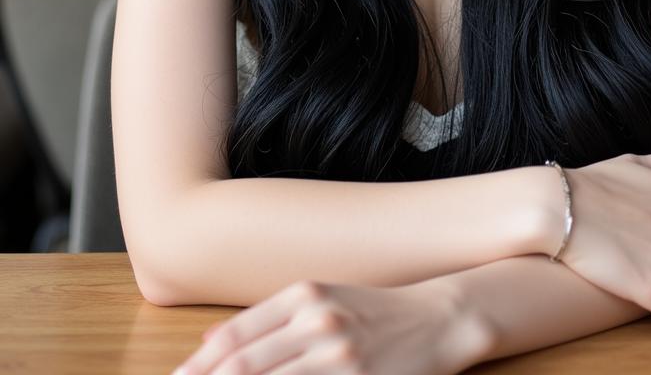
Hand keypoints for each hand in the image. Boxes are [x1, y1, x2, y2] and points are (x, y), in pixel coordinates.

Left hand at [171, 277, 489, 374]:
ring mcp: (338, 353)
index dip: (197, 367)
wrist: (440, 318)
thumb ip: (269, 320)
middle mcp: (316, 320)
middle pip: (243, 367)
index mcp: (302, 296)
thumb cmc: (376, 313)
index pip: (233, 339)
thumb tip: (209, 343)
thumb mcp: (322, 300)